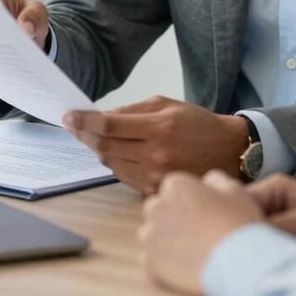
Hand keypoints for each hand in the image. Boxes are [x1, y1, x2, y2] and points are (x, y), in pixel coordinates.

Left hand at [62, 95, 249, 193]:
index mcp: (159, 128)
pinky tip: (116, 151)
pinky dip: (114, 162)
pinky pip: (123, 176)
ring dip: (97, 149)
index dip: (84, 121)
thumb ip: (132, 111)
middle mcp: (155, 155)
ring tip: (94, 136)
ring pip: (110, 163)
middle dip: (84, 135)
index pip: (109, 126)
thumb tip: (100, 116)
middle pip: (105, 147)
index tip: (68, 116)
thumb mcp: (167, 104)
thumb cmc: (198, 123)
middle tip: (73, 125)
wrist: (227, 151)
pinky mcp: (155, 191)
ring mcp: (155, 177)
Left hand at [139, 170, 262, 295]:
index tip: (201, 213)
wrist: (240, 265)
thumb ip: (215, 180)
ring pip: (151, 234)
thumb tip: (206, 182)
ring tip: (190, 251)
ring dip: (165, 240)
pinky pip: (151, 260)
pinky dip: (163, 264)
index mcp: (176, 184)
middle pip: (158, 209)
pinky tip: (184, 267)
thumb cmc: (239, 223)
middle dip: (170, 217)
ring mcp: (151, 235)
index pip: (173, 188)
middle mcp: (158, 206)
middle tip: (195, 232)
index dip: (188, 200)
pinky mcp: (150, 262)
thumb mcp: (234, 189)